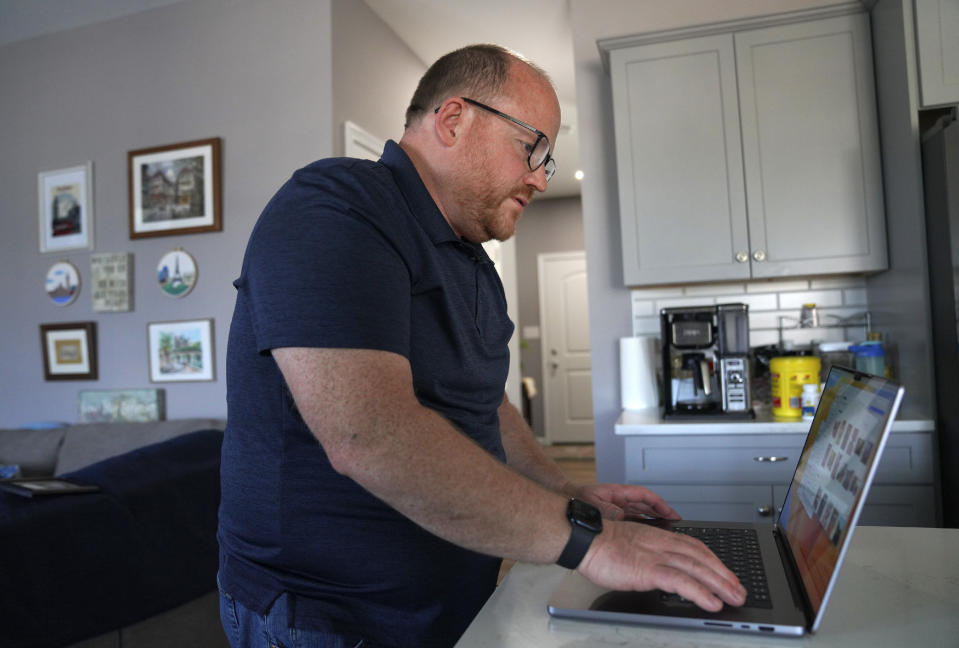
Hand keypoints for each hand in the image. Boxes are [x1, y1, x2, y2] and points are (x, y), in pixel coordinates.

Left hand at [573, 483, 681, 521]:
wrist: (566, 502)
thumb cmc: (578, 499)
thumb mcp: (594, 503)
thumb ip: (608, 510)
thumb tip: (622, 516)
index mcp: (619, 493)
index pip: (646, 496)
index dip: (660, 504)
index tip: (671, 513)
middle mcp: (622, 500)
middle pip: (647, 506)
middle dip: (662, 513)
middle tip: (675, 523)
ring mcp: (619, 509)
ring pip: (642, 515)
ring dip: (654, 521)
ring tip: (666, 531)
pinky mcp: (615, 519)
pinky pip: (633, 522)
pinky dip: (642, 528)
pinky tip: (648, 537)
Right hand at [578, 520, 746, 611]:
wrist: (585, 539)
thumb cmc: (599, 544)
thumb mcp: (630, 546)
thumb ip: (646, 556)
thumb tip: (657, 570)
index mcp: (658, 537)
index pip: (695, 546)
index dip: (713, 560)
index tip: (725, 572)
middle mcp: (662, 544)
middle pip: (702, 557)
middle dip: (724, 574)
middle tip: (739, 589)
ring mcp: (657, 556)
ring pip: (697, 568)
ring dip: (720, 584)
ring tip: (734, 597)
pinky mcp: (649, 570)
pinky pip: (681, 581)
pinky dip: (700, 592)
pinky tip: (712, 602)